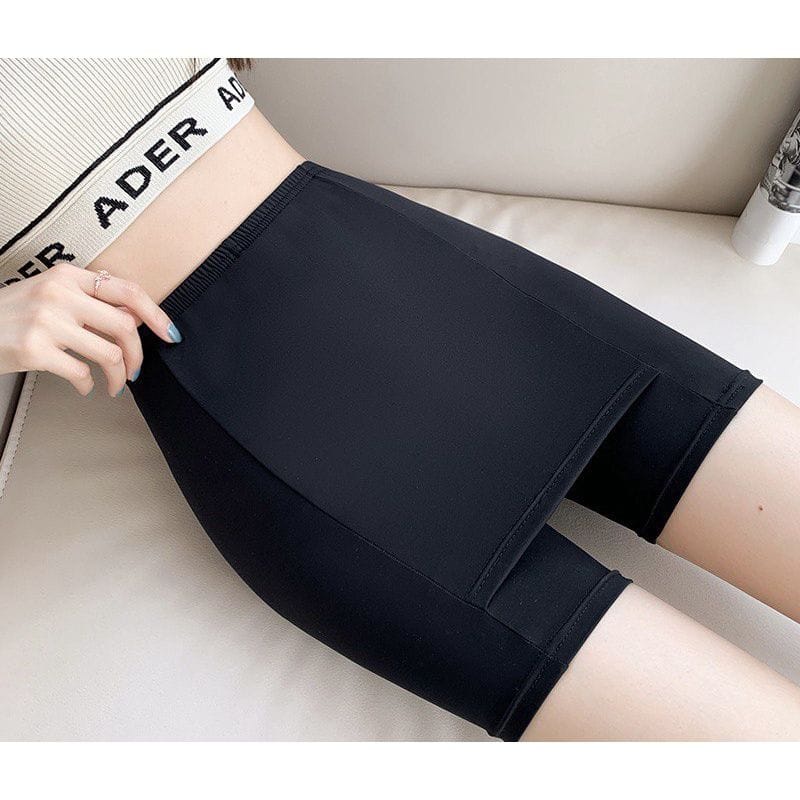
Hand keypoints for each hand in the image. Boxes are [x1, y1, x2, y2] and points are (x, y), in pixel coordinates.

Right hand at [0, 263, 179, 395]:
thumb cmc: (15, 314)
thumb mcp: (53, 294)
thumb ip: (92, 301)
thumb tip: (135, 318)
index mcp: (69, 276)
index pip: (127, 291)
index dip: (156, 315)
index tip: (170, 334)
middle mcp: (59, 293)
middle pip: (124, 326)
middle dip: (138, 355)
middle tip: (136, 371)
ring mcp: (46, 321)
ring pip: (109, 353)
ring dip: (119, 377)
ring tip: (114, 385)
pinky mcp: (34, 349)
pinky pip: (82, 373)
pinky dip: (89, 385)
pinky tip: (85, 386)